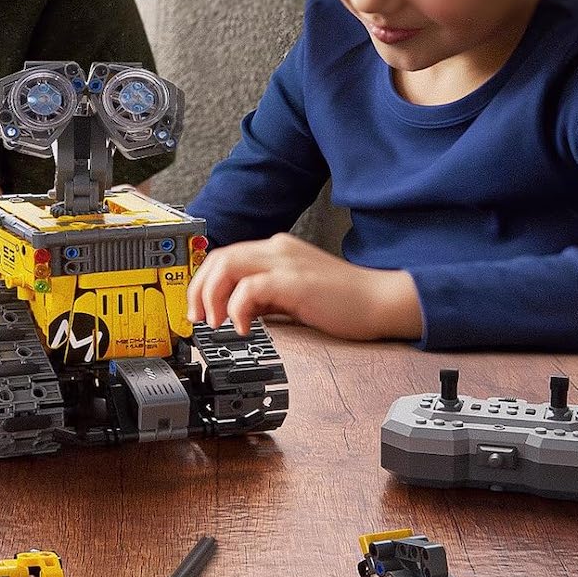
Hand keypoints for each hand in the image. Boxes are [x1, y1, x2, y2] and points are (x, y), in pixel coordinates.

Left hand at [186, 233, 422, 340]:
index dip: (202, 282)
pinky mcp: (296, 281)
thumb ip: (264, 297)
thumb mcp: (292, 296)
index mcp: (276, 250)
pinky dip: (238, 307)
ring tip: (215, 322)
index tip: (197, 310)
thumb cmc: (343, 303)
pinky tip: (243, 327)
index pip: (224, 256)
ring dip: (212, 296)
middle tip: (198, 319)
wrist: (380, 303)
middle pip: (218, 257)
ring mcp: (286, 262)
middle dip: (198, 289)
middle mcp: (278, 249)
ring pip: (228, 265)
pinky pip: (251, 287)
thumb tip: (234, 309)